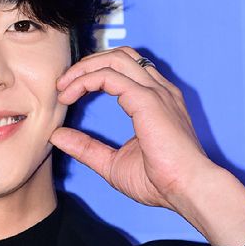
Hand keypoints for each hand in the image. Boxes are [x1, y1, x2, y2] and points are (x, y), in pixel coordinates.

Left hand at [49, 46, 212, 211]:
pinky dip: (86, 80)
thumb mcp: (112, 163)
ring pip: (114, 59)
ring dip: (83, 69)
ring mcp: (155, 92)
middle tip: (62, 85)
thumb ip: (86, 148)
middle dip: (86, 65)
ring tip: (63, 87)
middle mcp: (158, 91)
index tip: (68, 93)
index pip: (123, 70)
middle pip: (119, 55)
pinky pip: (109, 76)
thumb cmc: (160, 181)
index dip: (92, 74)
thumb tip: (57, 135)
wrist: (188, 190)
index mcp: (154, 101)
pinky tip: (70, 95)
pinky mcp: (147, 100)